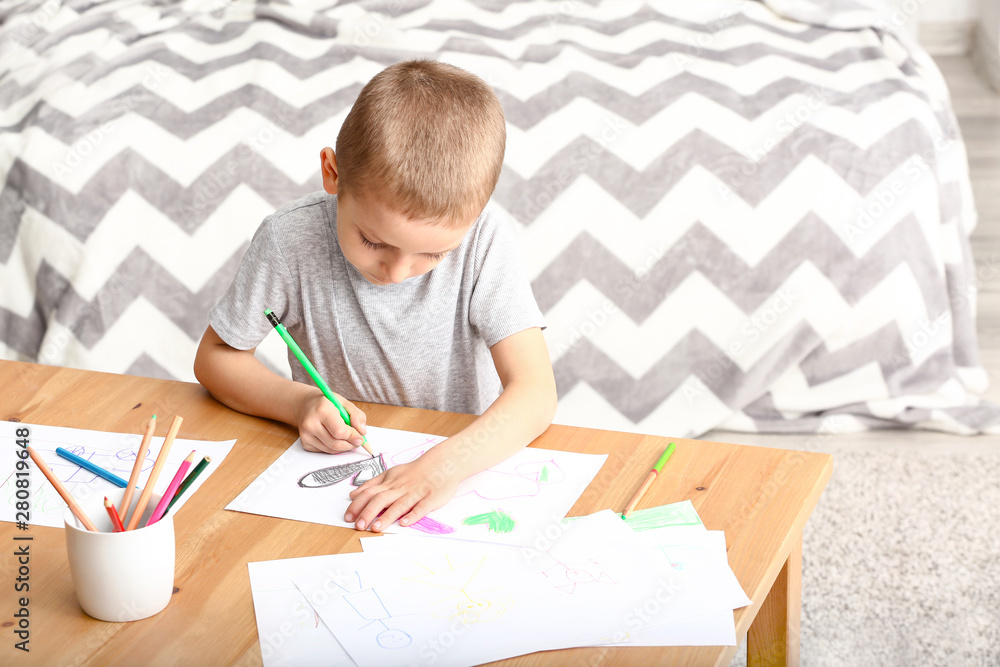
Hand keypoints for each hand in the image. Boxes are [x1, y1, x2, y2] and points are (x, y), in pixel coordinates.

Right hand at [294, 389, 367, 453]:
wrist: (305, 405)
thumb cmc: (327, 404)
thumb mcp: (344, 403)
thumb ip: (357, 416)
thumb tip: (362, 432)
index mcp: (322, 410)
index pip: (340, 431)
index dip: (353, 436)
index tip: (361, 437)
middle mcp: (310, 423)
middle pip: (336, 443)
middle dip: (351, 444)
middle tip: (358, 441)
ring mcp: (306, 435)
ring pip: (331, 450)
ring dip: (344, 447)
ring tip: (348, 439)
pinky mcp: (305, 443)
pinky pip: (325, 451)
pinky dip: (334, 448)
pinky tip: (335, 438)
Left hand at [344, 456, 458, 531]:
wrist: (443, 463)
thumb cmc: (416, 471)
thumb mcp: (391, 473)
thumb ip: (372, 484)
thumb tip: (353, 494)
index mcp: (390, 482)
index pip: (370, 492)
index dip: (358, 504)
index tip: (348, 517)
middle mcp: (401, 487)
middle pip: (381, 498)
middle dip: (368, 512)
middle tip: (358, 526)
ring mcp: (416, 492)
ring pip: (399, 504)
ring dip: (387, 516)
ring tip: (376, 528)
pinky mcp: (431, 498)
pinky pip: (421, 507)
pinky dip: (413, 515)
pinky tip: (405, 523)